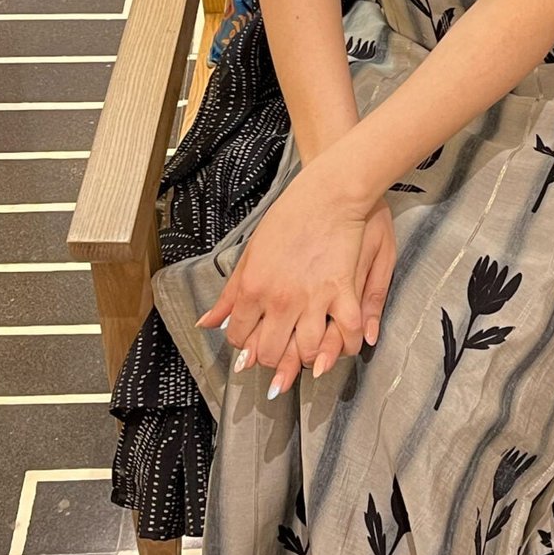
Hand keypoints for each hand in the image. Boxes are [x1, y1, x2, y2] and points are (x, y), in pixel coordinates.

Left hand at [196, 177, 395, 400]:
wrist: (327, 194)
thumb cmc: (288, 218)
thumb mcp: (249, 253)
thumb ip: (230, 294)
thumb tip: (207, 323)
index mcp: (253, 289)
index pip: (239, 337)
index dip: (244, 345)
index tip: (252, 341)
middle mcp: (280, 300)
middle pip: (269, 352)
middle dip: (270, 360)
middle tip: (278, 354)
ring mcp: (312, 298)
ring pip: (305, 352)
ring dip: (305, 360)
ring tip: (307, 354)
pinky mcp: (343, 292)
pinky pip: (345, 333)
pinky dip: (345, 346)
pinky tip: (341, 346)